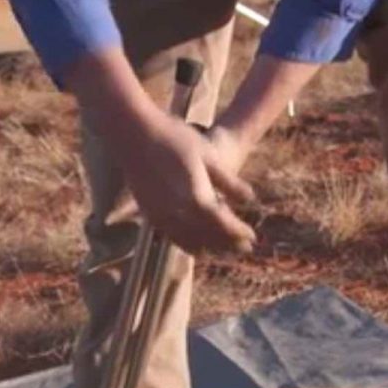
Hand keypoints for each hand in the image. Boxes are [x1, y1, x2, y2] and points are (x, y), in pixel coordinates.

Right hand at [114, 113, 256, 254]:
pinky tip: (195, 244)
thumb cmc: (175, 139)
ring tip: (223, 251)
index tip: (252, 236)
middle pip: (208, 237)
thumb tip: (250, 200)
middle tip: (245, 248)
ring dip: (209, 248)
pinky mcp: (149, 213)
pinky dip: (187, 244)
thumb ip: (228, 182)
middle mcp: (178, 212)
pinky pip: (172, 237)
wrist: (134, 135)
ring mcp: (161, 215)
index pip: (223, 224)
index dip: (239, 232)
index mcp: (196, 197)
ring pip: (189, 242)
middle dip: (228, 244)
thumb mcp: (209, 156)